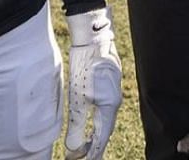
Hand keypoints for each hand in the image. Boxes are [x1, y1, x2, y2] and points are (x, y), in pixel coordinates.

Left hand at [63, 9, 122, 159]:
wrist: (94, 40)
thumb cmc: (85, 67)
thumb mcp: (77, 99)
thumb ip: (77, 124)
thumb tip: (74, 148)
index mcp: (109, 106)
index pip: (102, 136)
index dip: (94, 152)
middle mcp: (115, 101)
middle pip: (106, 129)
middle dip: (96, 145)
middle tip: (87, 157)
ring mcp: (114, 92)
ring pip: (106, 119)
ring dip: (97, 133)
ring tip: (88, 145)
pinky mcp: (110, 85)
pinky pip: (106, 108)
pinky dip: (99, 120)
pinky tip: (93, 121)